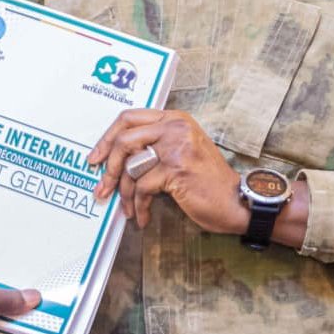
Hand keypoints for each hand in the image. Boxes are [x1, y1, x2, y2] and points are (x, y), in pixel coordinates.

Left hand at [88, 109, 243, 231]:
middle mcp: (174, 127)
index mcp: (174, 119)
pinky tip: (142, 216)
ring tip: (128, 208)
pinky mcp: (176, 170)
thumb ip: (156, 145)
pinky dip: (139, 205)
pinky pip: (143, 188)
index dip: (107, 137)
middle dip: (108, 166)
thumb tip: (118, 158)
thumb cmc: (207, 181)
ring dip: (125, 193)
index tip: (96, 157)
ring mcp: (176, 147)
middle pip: (124, 139)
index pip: (129, 118)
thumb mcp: (183, 150)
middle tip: (102, 187)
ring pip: (131, 167)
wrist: (237, 200)